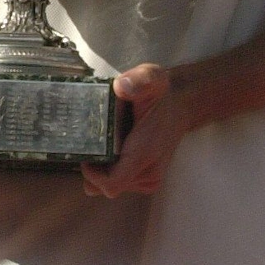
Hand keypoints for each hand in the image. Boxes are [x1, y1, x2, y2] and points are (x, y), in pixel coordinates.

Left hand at [80, 63, 191, 198]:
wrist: (180, 104)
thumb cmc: (160, 93)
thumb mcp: (150, 78)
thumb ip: (138, 81)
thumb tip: (121, 87)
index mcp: (145, 153)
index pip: (112, 183)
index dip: (92, 173)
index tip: (84, 152)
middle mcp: (149, 172)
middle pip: (107, 185)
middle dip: (93, 168)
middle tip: (87, 143)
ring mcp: (149, 178)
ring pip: (112, 185)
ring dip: (101, 169)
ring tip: (100, 143)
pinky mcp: (148, 179)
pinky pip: (120, 182)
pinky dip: (110, 170)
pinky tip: (109, 149)